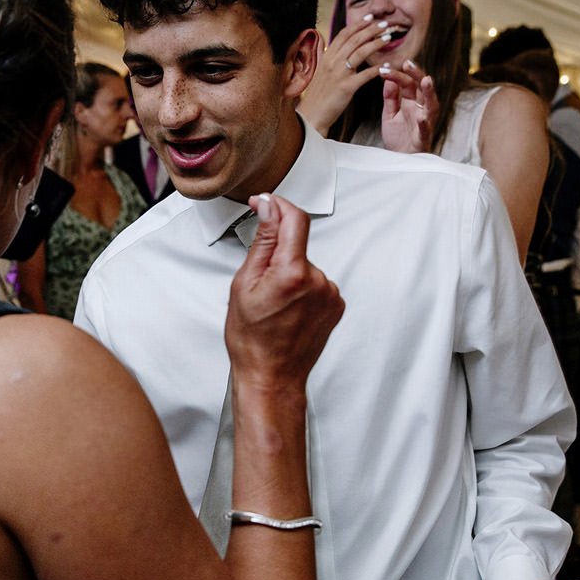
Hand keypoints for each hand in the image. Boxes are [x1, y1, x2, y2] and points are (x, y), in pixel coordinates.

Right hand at [225, 194, 343, 391]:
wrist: (272, 375)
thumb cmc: (252, 339)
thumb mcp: (244, 284)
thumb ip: (262, 242)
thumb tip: (269, 209)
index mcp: (292, 273)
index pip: (294, 219)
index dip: (278, 205)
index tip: (264, 203)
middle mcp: (318, 281)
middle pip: (297, 245)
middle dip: (276, 254)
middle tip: (258, 283)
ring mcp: (330, 294)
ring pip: (305, 265)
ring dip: (289, 273)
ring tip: (273, 303)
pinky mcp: (336, 304)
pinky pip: (316, 282)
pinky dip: (301, 288)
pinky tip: (288, 309)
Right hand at [297, 18, 396, 134]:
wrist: (311, 116)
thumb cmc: (317, 96)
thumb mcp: (319, 71)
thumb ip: (325, 56)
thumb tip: (327, 42)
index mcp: (327, 57)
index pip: (344, 34)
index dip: (358, 24)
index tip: (370, 18)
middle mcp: (332, 62)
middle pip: (355, 39)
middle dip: (371, 29)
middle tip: (384, 24)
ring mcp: (339, 74)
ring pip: (361, 52)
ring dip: (376, 43)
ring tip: (388, 38)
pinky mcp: (347, 87)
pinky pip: (366, 75)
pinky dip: (378, 69)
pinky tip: (388, 66)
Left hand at [380, 60, 436, 153]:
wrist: (400, 160)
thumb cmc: (398, 137)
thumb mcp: (390, 115)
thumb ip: (390, 98)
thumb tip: (388, 80)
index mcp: (412, 102)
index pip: (408, 83)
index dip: (397, 74)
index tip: (384, 67)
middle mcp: (420, 109)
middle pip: (422, 88)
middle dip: (416, 74)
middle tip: (408, 63)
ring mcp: (424, 122)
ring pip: (431, 105)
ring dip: (429, 93)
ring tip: (426, 80)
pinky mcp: (422, 138)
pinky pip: (425, 130)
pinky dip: (424, 123)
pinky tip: (422, 118)